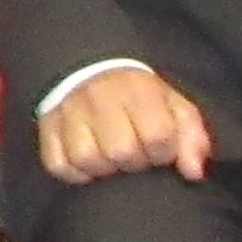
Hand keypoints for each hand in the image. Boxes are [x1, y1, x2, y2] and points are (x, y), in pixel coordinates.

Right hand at [36, 65, 214, 185]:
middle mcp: (101, 100)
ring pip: (87, 160)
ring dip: (103, 169)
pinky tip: (87, 166)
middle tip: (134, 156)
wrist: (89, 68)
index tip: (160, 150)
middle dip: (134, 162)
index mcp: (138, 91)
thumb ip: (192, 137)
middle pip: (121, 152)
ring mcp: (70, 113)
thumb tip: (193, 172)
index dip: (163, 153)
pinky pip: (58, 165)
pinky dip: (74, 173)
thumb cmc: (139, 96)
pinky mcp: (47, 128)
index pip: (157, 136)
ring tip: (110, 161)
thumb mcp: (173, 106)